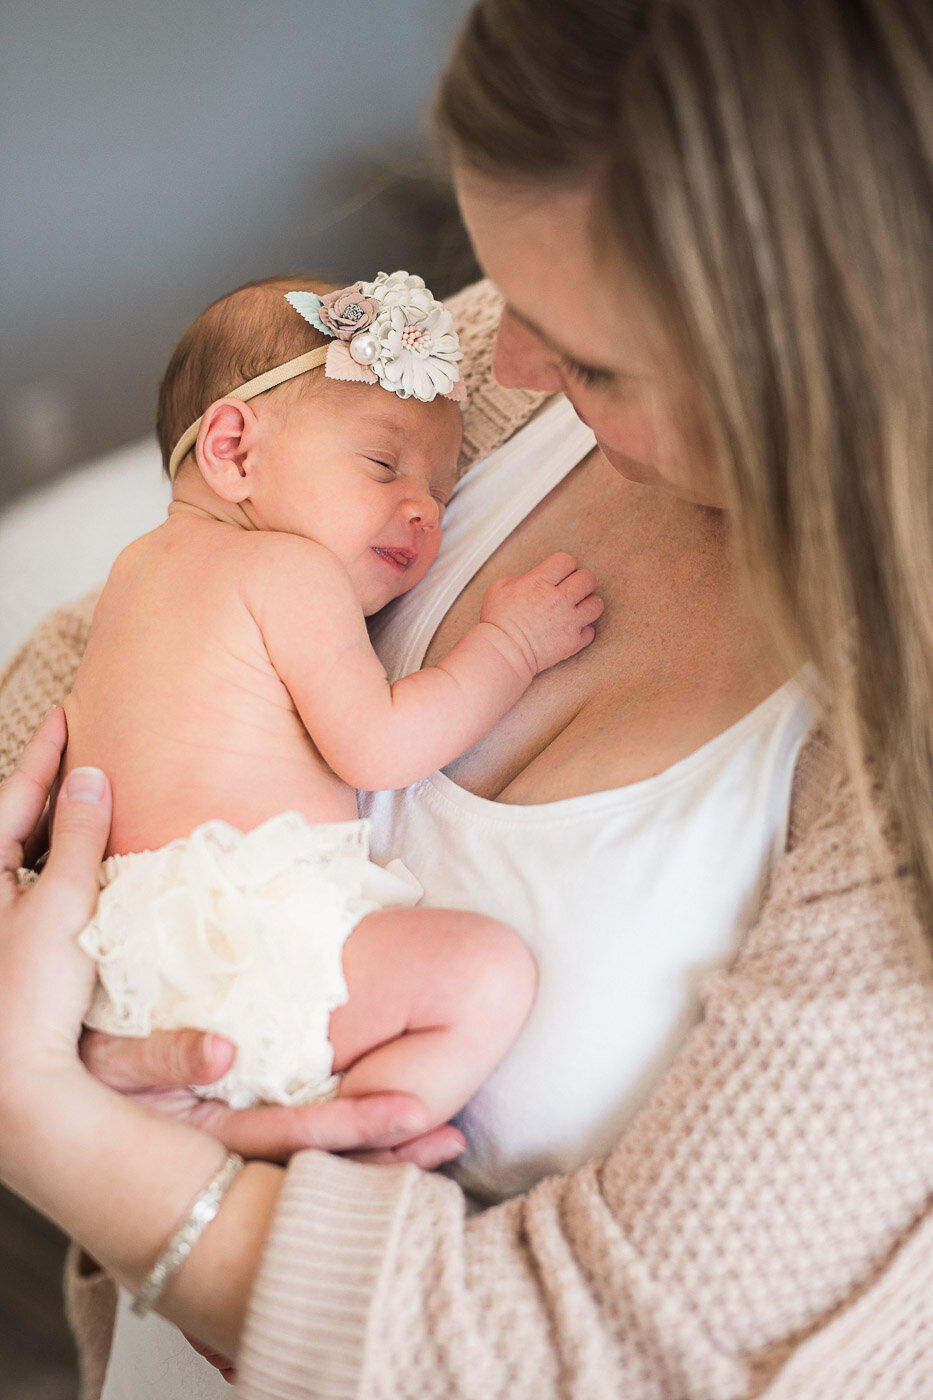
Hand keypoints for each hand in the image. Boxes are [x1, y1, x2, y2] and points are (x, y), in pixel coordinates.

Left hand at [0, 709, 111, 1097]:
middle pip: (15, 827)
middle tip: (82, 751)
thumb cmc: (29, 993)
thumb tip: (91, 778)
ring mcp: (3, 932)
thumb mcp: (60, 902)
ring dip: (60, 832)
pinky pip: (44, 895)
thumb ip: (75, 837)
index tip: (67, 714)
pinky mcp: (23, 959)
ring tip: (96, 804)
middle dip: (49, 788)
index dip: (44, 753)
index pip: (13, 796)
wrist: (17, 1084)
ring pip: (29, 863)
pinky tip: (97, 872)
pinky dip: (67, 872)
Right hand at [81, 1027, 465, 1167]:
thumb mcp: (121, 1059)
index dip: (351, 1126)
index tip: (413, 1110)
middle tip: (450, 1140)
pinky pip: (301, 1150)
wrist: (69, 1087)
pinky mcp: (239, 1142)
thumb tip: (224, 1055)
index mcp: (202, 1140)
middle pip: (314, 1164)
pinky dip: (352, 1144)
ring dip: (379, 1155)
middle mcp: (224, 1160)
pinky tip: (403, 1135)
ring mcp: (234, 1155)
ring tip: (446, 1141)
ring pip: (315, 1165)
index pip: (288, 1138)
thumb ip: (167, 1055)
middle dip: (381, 1154)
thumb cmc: (96, 1063)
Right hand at [480, 551, 602, 674]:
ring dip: (588, 604)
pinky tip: (572, 629)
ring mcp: (568, 621)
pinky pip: (590, 631)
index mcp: (538, 582)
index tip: (561, 573)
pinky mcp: (572, 642)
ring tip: (578, 608)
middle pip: (588, 579)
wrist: (502, 653)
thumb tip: (534, 578)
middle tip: (573, 589)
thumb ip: (520, 578)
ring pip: (596, 604)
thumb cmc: (497, 623)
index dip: (565, 566)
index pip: (566, 560)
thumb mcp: (499, 588)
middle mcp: (557, 599)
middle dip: (581, 581)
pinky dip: (583, 631)